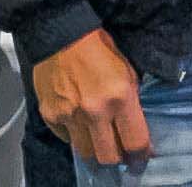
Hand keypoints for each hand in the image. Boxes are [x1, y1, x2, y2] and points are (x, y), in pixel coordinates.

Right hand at [32, 28, 151, 167]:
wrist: (61, 33)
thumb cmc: (98, 47)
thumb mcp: (127, 71)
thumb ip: (131, 102)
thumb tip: (134, 127)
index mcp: (120, 97)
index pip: (135, 142)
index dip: (141, 154)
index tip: (141, 155)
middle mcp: (95, 111)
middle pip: (109, 157)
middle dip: (117, 156)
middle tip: (118, 150)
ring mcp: (70, 115)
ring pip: (86, 153)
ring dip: (94, 148)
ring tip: (97, 138)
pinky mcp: (50, 114)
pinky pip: (66, 138)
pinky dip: (73, 134)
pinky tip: (77, 121)